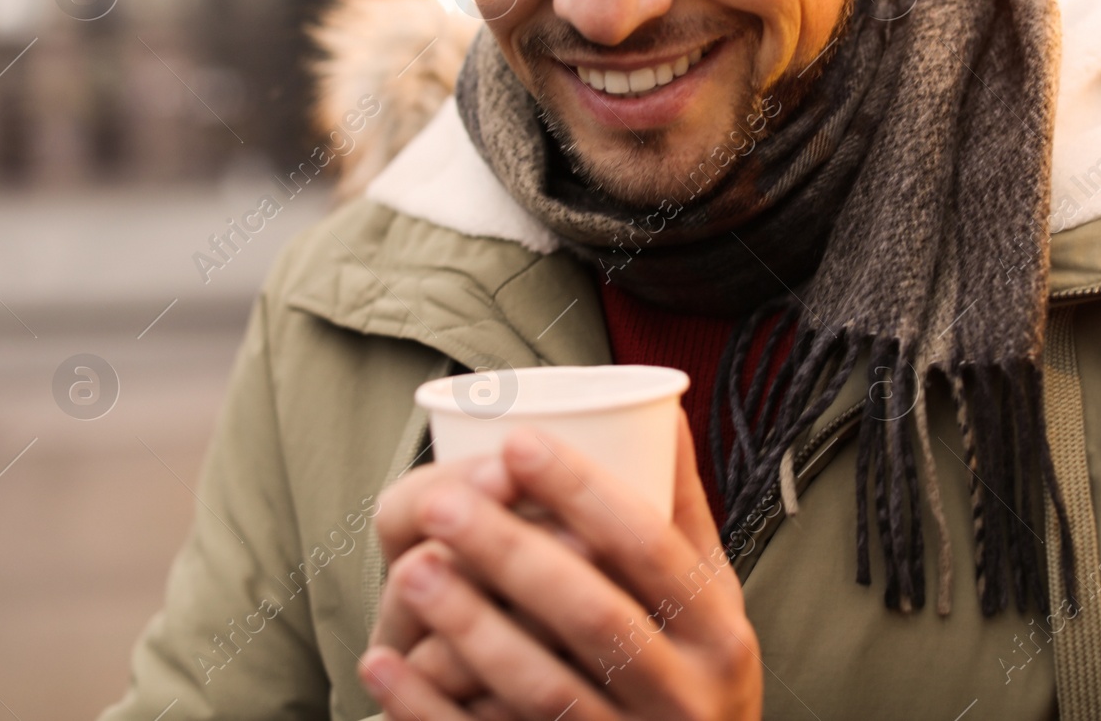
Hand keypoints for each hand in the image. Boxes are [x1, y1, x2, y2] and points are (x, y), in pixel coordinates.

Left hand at [359, 410, 762, 719]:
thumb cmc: (697, 670)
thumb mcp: (712, 598)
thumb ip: (681, 513)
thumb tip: (661, 409)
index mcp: (717, 630)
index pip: (649, 547)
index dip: (584, 493)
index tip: (519, 444)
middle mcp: (682, 694)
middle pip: (590, 615)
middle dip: (512, 553)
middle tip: (441, 501)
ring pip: (541, 688)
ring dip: (470, 627)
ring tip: (413, 571)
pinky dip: (431, 710)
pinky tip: (383, 668)